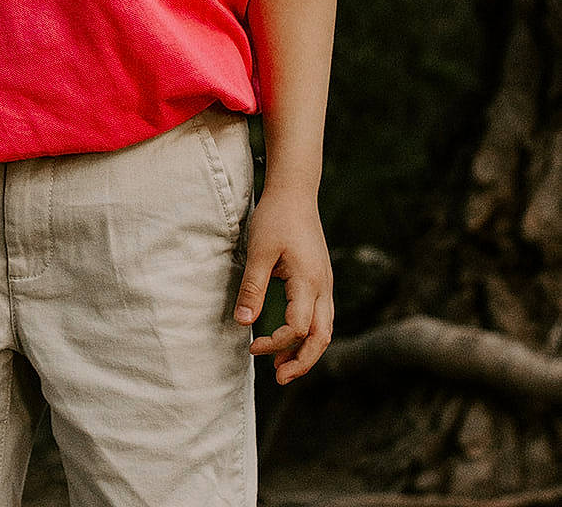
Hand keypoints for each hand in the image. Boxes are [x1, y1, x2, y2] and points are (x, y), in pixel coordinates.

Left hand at [233, 186, 332, 383]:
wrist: (295, 191)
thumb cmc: (275, 217)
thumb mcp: (258, 251)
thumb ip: (252, 288)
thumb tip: (243, 323)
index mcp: (309, 281)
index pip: (297, 327)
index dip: (275, 343)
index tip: (252, 346)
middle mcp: (323, 286)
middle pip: (322, 337)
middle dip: (302, 362)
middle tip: (279, 378)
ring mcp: (326, 283)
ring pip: (325, 328)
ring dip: (307, 350)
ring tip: (284, 366)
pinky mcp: (321, 278)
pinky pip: (321, 315)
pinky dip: (309, 333)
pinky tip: (290, 337)